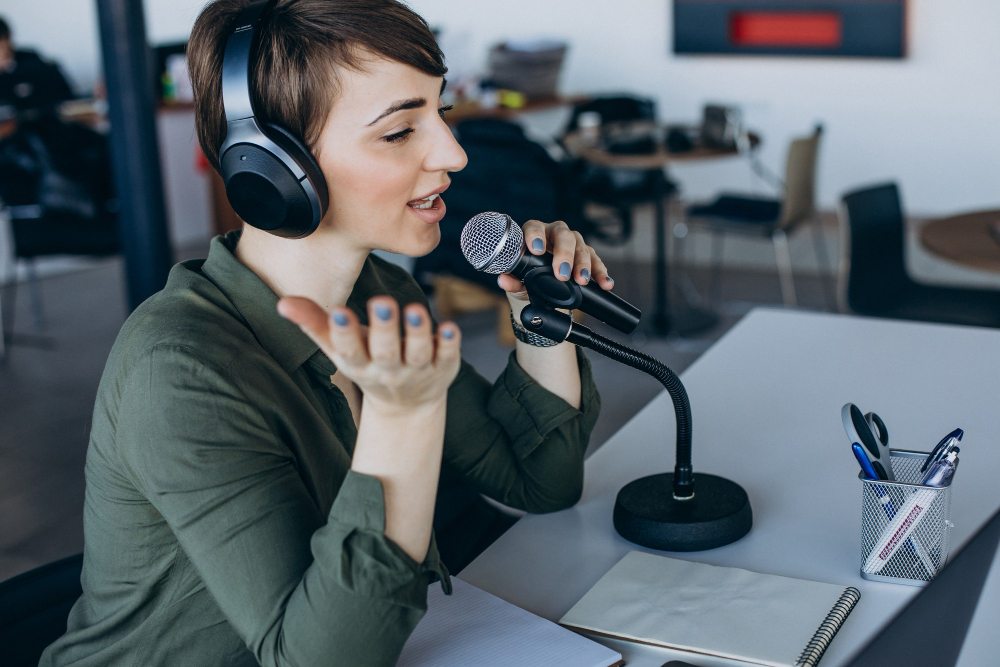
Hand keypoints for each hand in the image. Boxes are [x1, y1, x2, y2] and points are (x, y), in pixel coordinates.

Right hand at [277, 297, 460, 413]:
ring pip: (419, 353)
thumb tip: (283, 303)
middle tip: (382, 302)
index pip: (349, 350)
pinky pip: (448, 355)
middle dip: (384, 328)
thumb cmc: (367, 361)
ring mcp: (418, 370)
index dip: (344, 333)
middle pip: (386, 351)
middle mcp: (388, 368)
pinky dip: (450, 343)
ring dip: (418, 333)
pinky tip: (451, 327)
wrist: (406, 403)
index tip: (339, 313)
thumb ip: (314, 323)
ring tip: (416, 310)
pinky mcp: (444, 367)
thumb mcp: (339, 348)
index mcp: (359, 362)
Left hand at [496, 219, 614, 299]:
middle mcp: (555, 234)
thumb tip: (504, 280)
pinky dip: (601, 273)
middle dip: (564, 254)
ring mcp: (573, 243)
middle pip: (563, 235)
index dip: (535, 236)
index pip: (534, 227)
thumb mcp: (518, 280)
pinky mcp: (587, 256)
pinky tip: (605, 283)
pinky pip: (596, 261)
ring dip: (583, 264)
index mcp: (534, 233)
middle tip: (562, 274)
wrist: (538, 287)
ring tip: (581, 280)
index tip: (536, 249)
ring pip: (581, 247)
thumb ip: (511, 280)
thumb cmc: (526, 276)